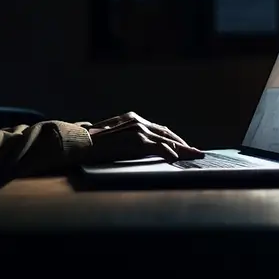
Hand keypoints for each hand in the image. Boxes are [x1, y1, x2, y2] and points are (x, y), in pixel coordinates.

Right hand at [81, 112, 202, 163]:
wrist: (81, 142)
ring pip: (166, 140)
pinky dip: (169, 153)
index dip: (174, 139)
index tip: (185, 147)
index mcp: (133, 119)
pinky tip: (176, 159)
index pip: (159, 129)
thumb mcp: (114, 139)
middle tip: (197, 153)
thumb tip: (139, 148)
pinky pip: (158, 147)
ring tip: (194, 156)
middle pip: (166, 133)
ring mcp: (137, 129)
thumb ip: (126, 140)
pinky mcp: (136, 140)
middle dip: (183, 144)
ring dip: (182, 149)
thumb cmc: (93, 143)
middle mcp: (137, 121)